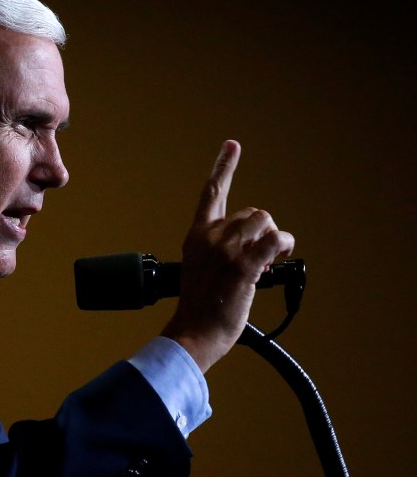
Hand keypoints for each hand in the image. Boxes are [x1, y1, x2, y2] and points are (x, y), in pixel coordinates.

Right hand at [161, 140, 294, 372]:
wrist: (194, 331)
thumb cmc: (200, 306)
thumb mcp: (201, 268)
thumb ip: (220, 249)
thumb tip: (255, 249)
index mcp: (197, 235)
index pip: (212, 193)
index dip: (224, 166)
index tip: (232, 145)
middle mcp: (210, 236)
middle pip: (252, 213)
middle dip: (262, 232)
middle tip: (260, 258)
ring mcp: (226, 249)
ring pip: (264, 222)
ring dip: (273, 239)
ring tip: (266, 262)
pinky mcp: (243, 265)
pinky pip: (274, 241)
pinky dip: (282, 246)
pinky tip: (278, 256)